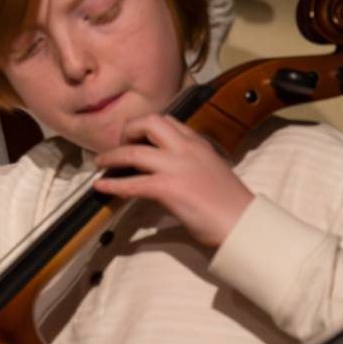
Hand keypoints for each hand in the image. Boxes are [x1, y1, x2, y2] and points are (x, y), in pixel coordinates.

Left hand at [91, 114, 254, 248]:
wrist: (242, 223)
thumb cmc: (230, 204)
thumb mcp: (210, 171)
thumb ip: (190, 164)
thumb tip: (167, 170)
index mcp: (199, 144)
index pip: (168, 121)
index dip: (147, 126)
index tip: (136, 135)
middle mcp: (187, 148)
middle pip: (150, 123)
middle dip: (129, 129)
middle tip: (119, 143)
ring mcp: (177, 166)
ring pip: (134, 151)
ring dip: (112, 157)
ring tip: (100, 163)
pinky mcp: (169, 188)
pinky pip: (132, 183)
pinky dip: (113, 185)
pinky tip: (101, 188)